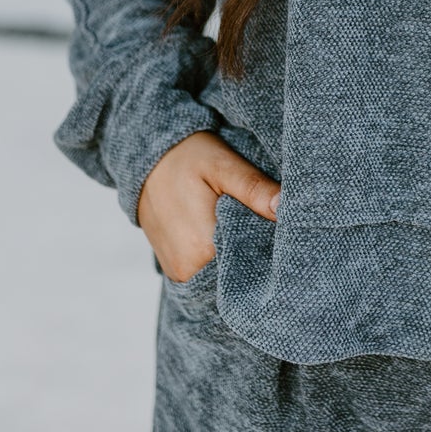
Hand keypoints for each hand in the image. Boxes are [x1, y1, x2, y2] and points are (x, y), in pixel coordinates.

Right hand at [137, 130, 279, 284]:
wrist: (145, 160)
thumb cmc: (185, 157)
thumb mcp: (222, 165)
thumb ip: (254, 188)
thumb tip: (285, 208)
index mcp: (202, 248)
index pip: (252, 261)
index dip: (270, 246)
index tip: (280, 227)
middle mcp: (187, 269)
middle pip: (237, 271)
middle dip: (254, 251)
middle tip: (261, 222)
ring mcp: (178, 273)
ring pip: (222, 274)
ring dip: (236, 255)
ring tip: (242, 225)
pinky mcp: (174, 269)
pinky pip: (206, 272)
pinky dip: (219, 258)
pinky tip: (224, 234)